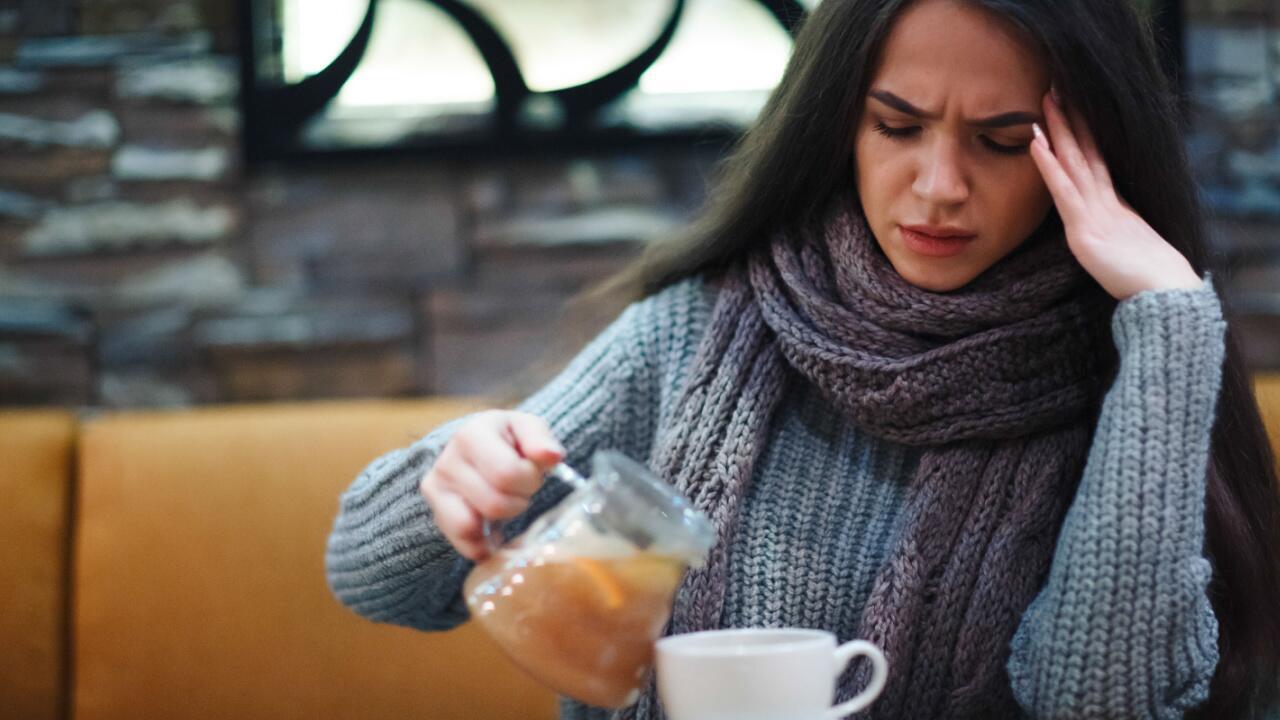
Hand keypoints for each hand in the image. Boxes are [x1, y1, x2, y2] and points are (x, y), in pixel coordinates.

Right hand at [420, 410, 563, 560]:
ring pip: (472, 527)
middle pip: (494, 504)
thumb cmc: (508, 439)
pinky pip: (461, 542)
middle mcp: (447, 460)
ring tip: (505, 501)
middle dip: (519, 500)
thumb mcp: (528, 428)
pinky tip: (494, 529)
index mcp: (471, 434)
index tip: (531, 471)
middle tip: (520, 489)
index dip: (529, 479)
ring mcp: (436, 488)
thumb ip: (541, 440)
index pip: (507, 474)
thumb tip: (551, 456)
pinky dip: (482, 544)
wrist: (478, 449)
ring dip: (501, 519)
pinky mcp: (436, 512)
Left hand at [1030, 88, 1200, 299]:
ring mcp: (1095, 212)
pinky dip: (1049, 165)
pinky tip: (1036, 142)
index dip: (1083, 132)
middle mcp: (1104, 201)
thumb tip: (1103, 233)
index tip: (1072, 105)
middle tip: (1057, 86)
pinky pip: (1063, 190)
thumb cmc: (1148, 279)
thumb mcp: (1125, 249)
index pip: (1095, 160)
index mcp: (1114, 205)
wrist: (1165, 295)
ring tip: (1045, 99)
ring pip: (1073, 162)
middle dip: (1071, 119)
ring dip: (1058, 130)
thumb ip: (1111, 234)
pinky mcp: (1084, 228)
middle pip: (1084, 152)